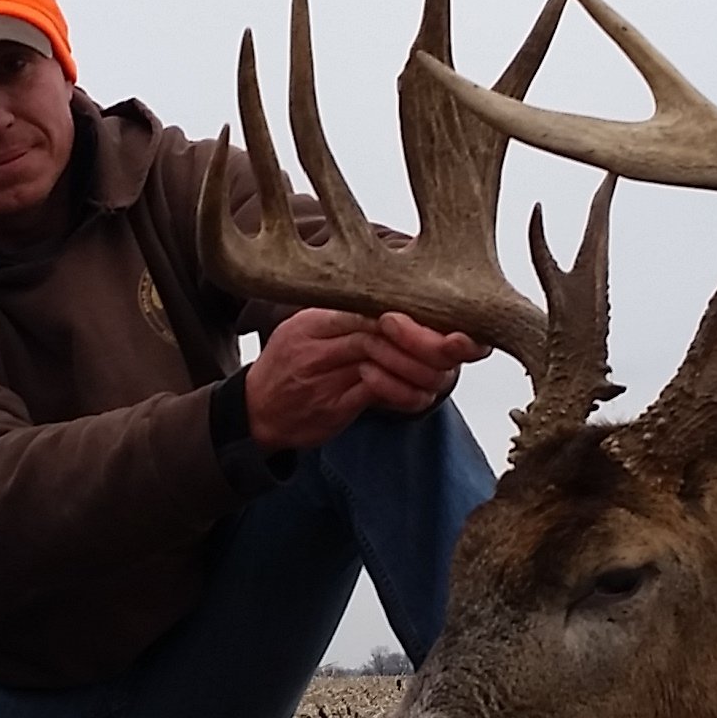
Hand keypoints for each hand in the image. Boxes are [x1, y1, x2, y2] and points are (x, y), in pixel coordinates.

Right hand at [245, 310, 488, 452]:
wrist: (256, 412)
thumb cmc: (297, 369)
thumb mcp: (321, 332)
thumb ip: (362, 324)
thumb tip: (422, 319)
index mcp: (321, 315)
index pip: (376, 305)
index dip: (419, 315)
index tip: (454, 324)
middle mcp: (320, 338)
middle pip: (384, 330)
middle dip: (429, 342)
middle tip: (460, 352)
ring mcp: (322, 371)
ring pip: (381, 360)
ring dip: (420, 371)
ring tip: (440, 380)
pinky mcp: (329, 404)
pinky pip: (373, 393)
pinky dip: (402, 394)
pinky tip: (418, 398)